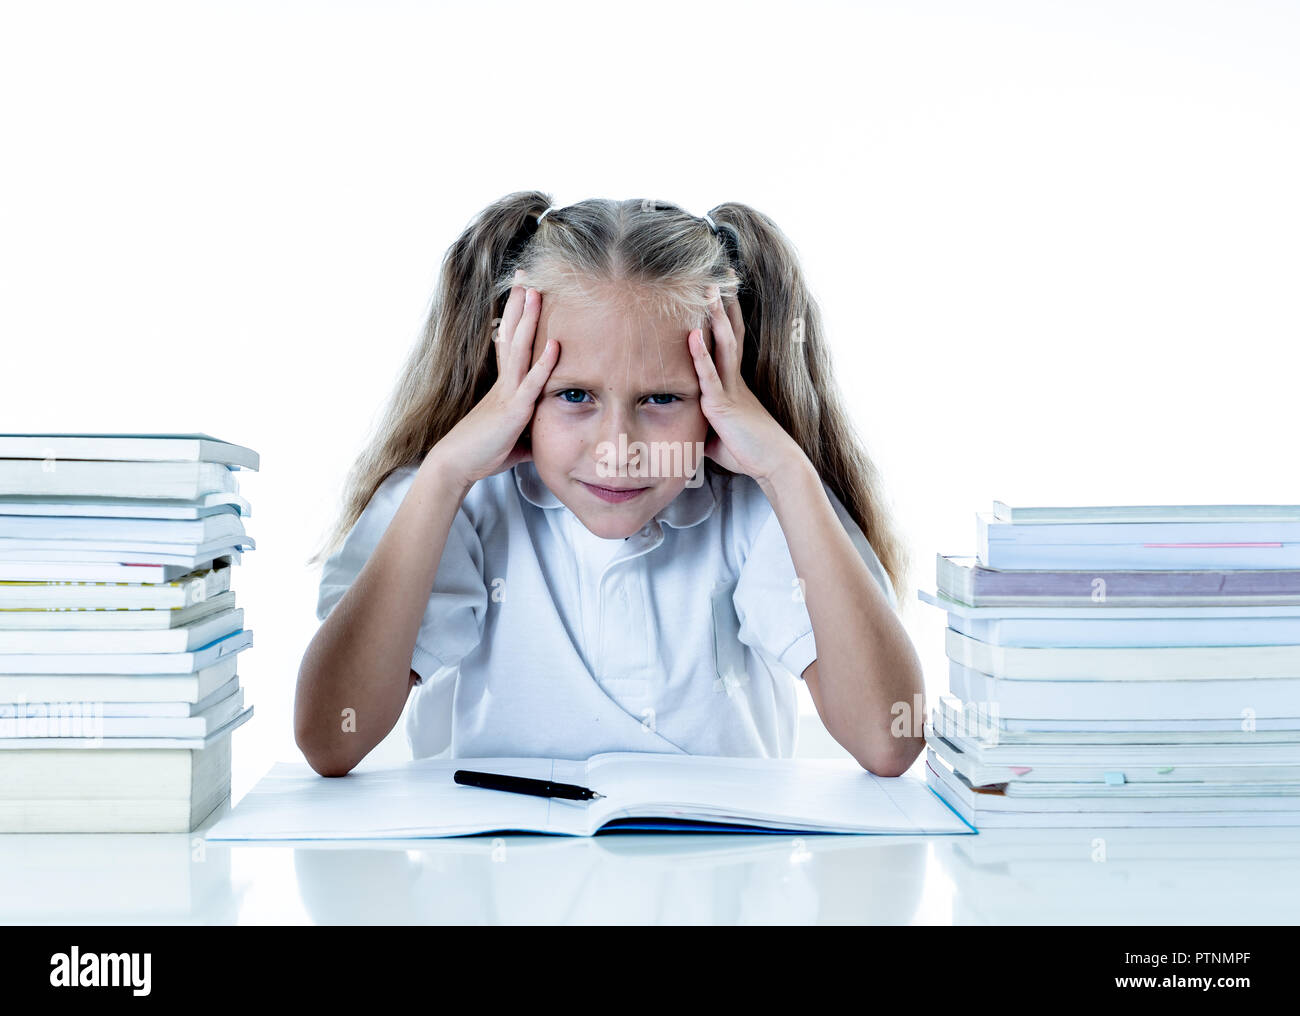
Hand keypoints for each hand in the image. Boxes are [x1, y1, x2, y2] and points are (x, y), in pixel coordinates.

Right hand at [429, 270, 558, 488]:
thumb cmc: (484, 452)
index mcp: (504, 385)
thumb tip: (547, 435)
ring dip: (528, 320)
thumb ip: (532, 431)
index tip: (522, 290)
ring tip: (536, 291)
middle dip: (520, 303)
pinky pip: (531, 383)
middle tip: (526, 273)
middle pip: (512, 334)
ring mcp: (507, 393)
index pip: (510, 342)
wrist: (457, 465)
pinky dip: (544, 363)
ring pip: (519, 349)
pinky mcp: (512, 410)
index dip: (516, 316)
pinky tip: (554, 344)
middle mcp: (504, 382)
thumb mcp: (516, 439)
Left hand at [688, 284, 804, 483]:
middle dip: (723, 303)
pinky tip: (693, 335)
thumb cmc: (749, 451)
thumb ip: (703, 419)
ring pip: (722, 345)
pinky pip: (710, 377)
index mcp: (733, 382)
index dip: (726, 314)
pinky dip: (700, 355)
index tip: (722, 290)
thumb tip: (686, 420)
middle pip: (729, 332)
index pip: (729, 341)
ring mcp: (730, 389)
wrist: (774, 465)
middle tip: (720, 273)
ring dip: (714, 316)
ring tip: (706, 288)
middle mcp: (734, 379)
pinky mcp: (724, 405)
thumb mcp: (719, 433)